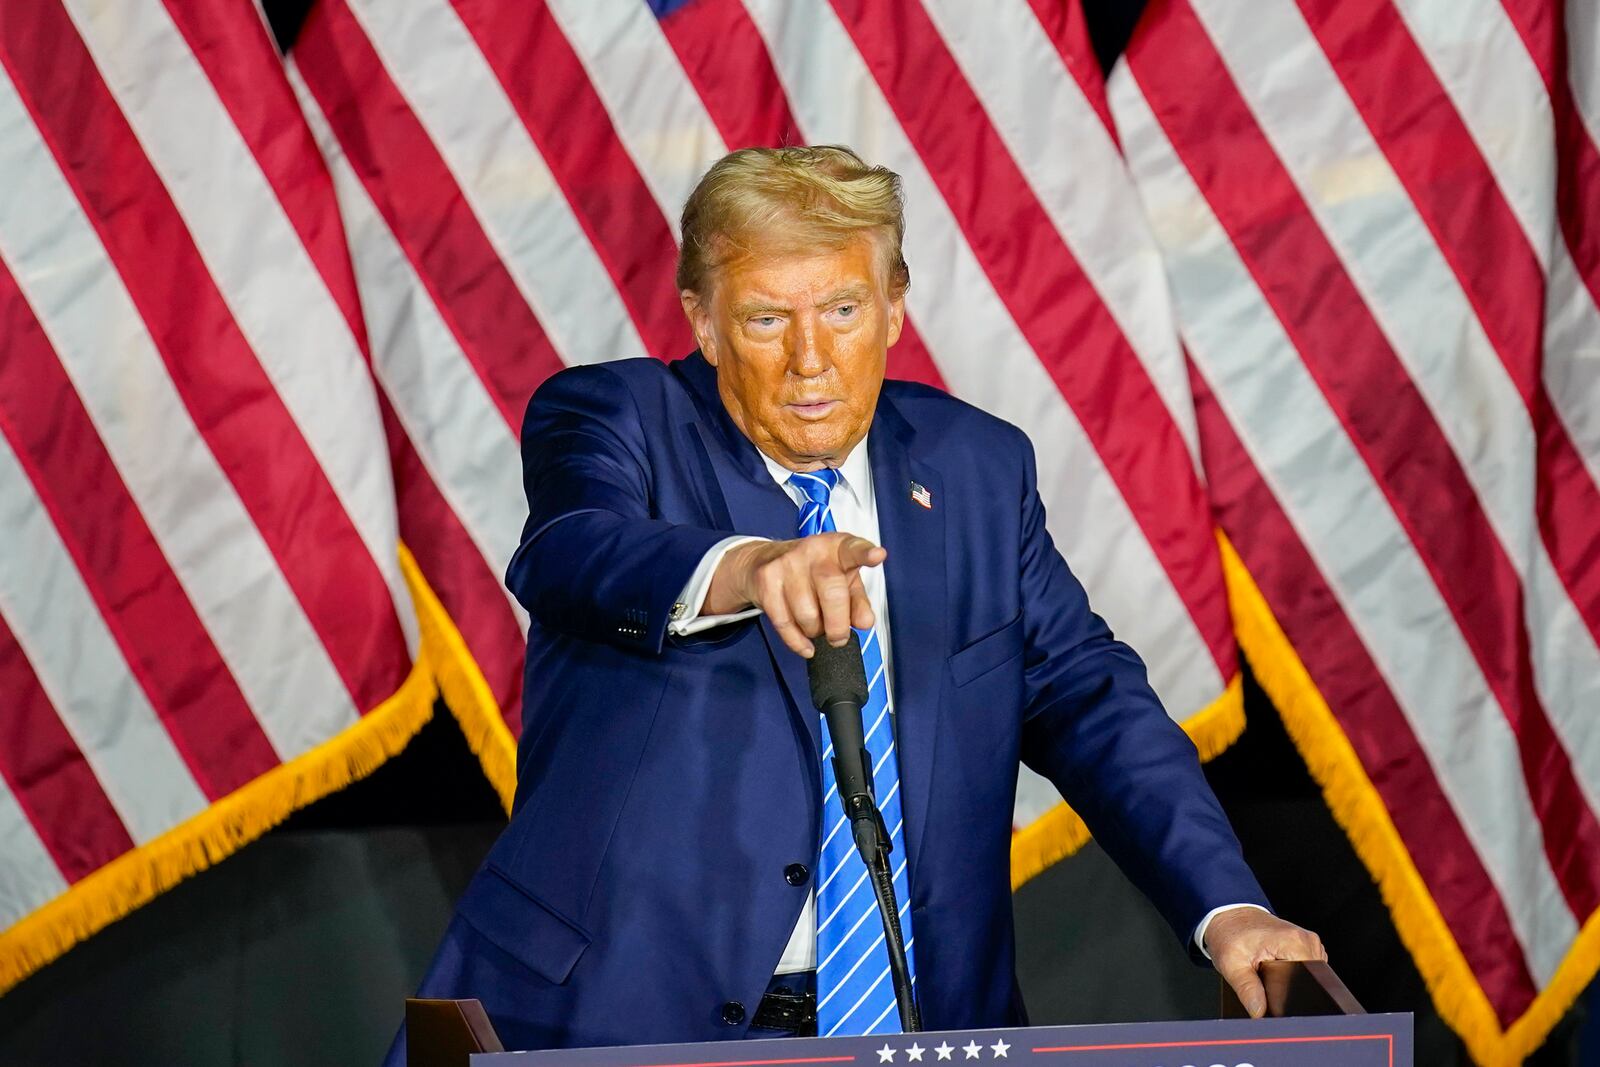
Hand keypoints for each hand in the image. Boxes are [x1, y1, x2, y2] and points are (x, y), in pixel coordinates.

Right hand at [705, 533, 886, 656]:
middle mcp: (813, 551)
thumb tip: (864, 623)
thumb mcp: (843, 581)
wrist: (763, 560)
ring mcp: (787, 563)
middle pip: (832, 593)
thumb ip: (858, 602)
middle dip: (838, 625)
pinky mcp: (766, 580)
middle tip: (838, 638)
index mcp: (838, 548)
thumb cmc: (813, 573)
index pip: (854, 549)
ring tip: (815, 626)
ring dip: (814, 631)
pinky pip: (784, 623)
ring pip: (807, 614)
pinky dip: (797, 642)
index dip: (865, 554)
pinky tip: (805, 644)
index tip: (877, 556)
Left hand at [1204, 907, 1326, 1017]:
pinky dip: (1292, 974)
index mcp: (1294, 942)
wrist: (1229, 916)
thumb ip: (1247, 989)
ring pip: (1309, 976)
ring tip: (1268, 972)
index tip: (1272, 994)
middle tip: (1264, 980)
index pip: (1309, 980)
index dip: (1292, 995)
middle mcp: (1307, 940)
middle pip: (1310, 980)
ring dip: (1291, 981)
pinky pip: (1306, 968)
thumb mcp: (1231, 963)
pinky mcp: (1304, 946)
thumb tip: (1259, 1012)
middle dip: (1289, 989)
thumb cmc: (1229, 934)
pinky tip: (1276, 970)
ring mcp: (1308, 942)